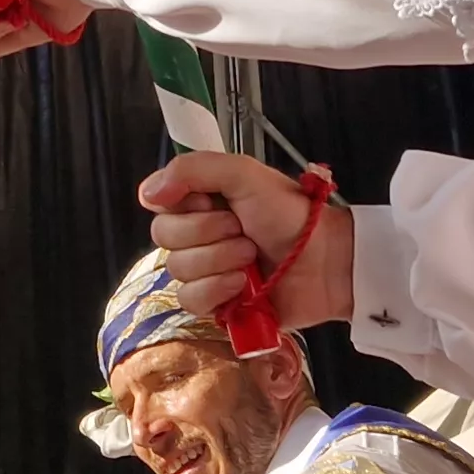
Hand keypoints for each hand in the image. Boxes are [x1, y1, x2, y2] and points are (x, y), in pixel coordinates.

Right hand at [140, 152, 352, 333]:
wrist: (326, 260)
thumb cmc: (290, 214)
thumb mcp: (244, 174)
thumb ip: (193, 169)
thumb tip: (146, 193)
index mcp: (200, 201)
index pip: (158, 203)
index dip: (182, 205)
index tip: (211, 202)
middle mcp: (197, 235)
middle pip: (163, 237)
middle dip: (206, 233)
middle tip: (242, 230)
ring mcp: (205, 271)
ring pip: (178, 269)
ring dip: (219, 260)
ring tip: (251, 257)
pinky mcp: (215, 304)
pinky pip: (191, 300)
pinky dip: (217, 290)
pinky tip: (244, 284)